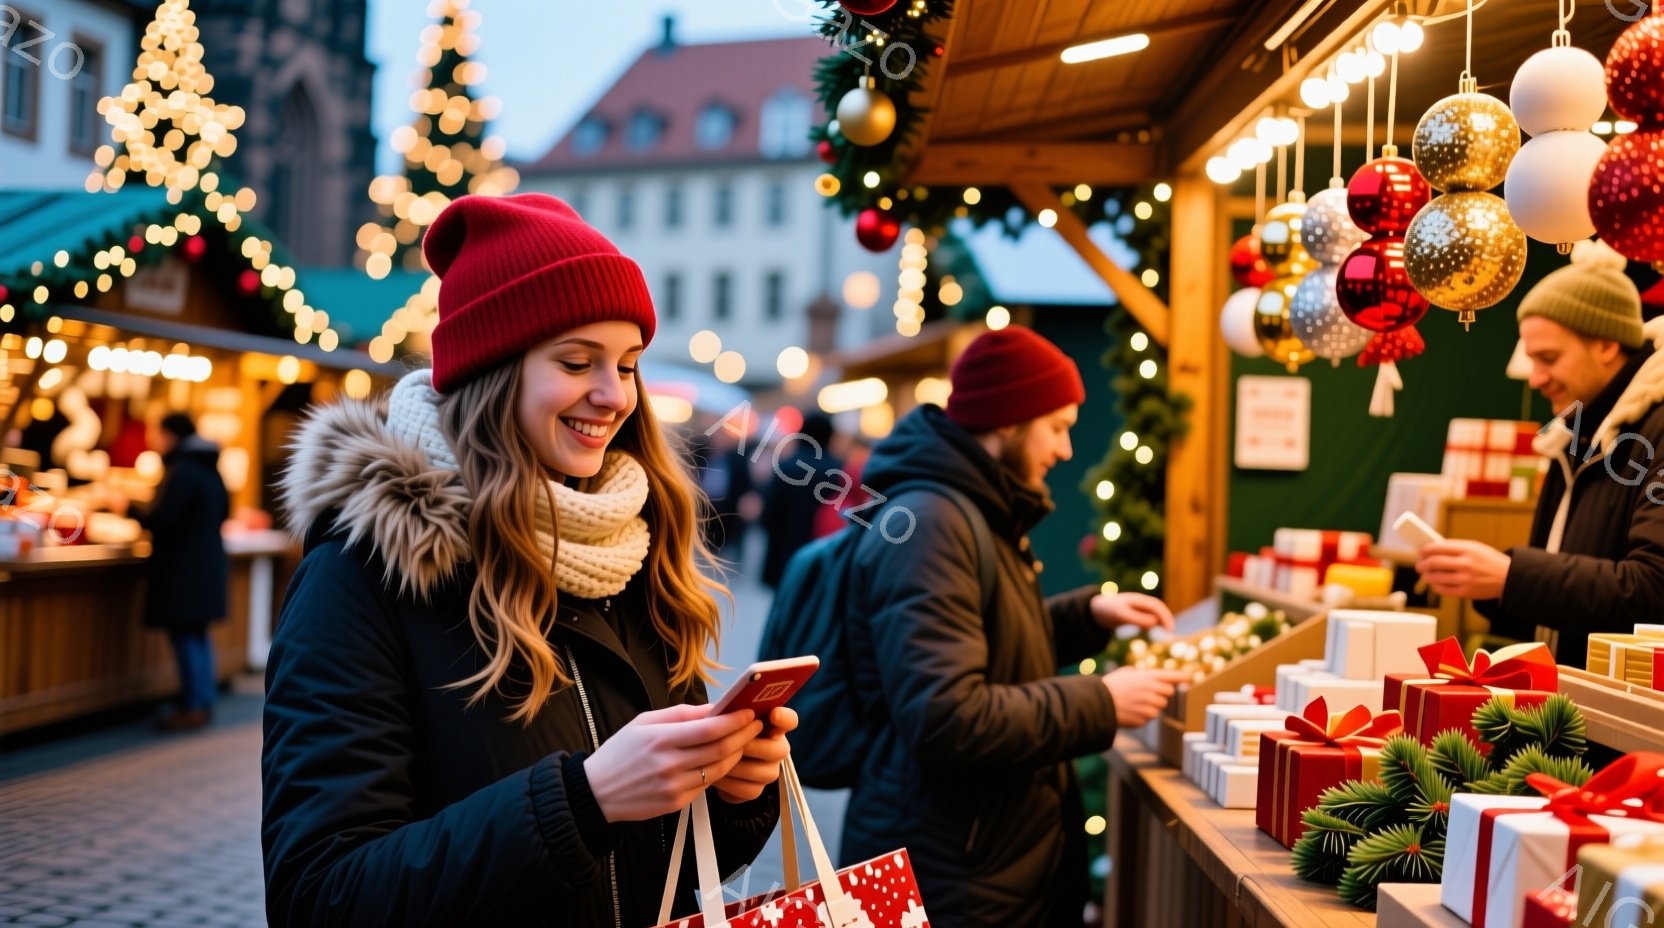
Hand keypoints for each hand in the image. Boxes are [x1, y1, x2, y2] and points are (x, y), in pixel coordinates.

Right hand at [583, 704, 760, 822]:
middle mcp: (669, 764)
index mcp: (660, 738)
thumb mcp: (644, 722)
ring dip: (737, 754)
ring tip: (744, 742)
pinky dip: (718, 772)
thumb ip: (681, 714)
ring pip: (719, 769)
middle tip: (756, 725)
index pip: (710, 728)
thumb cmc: (620, 752)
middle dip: (744, 735)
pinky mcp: (675, 802)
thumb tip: (714, 708)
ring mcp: (673, 786)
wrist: (596, 792)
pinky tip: (723, 761)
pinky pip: (706, 785)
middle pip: (720, 749)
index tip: (749, 711)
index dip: (735, 720)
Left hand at [711, 707, 797, 803]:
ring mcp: (769, 771)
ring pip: (763, 773)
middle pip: (779, 750)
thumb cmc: (720, 733)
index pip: (789, 719)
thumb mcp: (724, 719)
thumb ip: (731, 713)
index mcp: (772, 726)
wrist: (709, 761)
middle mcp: (777, 748)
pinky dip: (730, 785)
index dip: (784, 717)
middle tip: (731, 743)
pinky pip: (749, 790)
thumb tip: (725, 712)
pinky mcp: (756, 789)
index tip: (773, 714)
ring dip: (737, 767)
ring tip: (717, 761)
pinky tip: (716, 777)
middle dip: (753, 747)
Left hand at [1091, 592, 1174, 631]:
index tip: (1169, 629)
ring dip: (1163, 622)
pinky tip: (1158, 632)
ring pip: (1156, 614)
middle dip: (1167, 619)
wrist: (1097, 609)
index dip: (1165, 617)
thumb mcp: (1122, 616)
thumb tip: (1155, 623)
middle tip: (1171, 633)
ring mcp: (1140, 608)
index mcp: (1138, 600)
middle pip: (1159, 609)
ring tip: (1167, 634)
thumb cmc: (1109, 611)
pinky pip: (1150, 618)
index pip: (1157, 606)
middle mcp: (1142, 603)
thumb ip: (1137, 619)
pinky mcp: (1137, 614)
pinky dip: (1156, 624)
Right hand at [1102, 668, 1190, 727]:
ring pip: (1160, 707)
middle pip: (1169, 693)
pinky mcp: (1144, 719)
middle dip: (1161, 693)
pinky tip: (1131, 711)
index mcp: (1148, 677)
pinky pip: (1149, 717)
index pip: (1172, 676)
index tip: (1189, 677)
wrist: (1098, 702)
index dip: (1182, 677)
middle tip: (1147, 692)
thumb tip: (1158, 678)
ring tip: (1135, 702)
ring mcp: (1148, 706)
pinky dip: (1142, 715)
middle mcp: (1151, 691)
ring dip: (1151, 705)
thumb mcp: (1127, 672)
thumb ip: (1145, 674)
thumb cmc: (1112, 685)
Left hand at [1415, 539, 1510, 600]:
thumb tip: (1431, 549)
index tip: (1420, 552)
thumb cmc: (1488, 560)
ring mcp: (1465, 579)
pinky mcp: (1466, 592)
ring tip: (1426, 574)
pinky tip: (1436, 583)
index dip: (1425, 550)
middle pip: (1434, 562)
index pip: (1437, 547)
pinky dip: (1435, 586)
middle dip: (1422, 564)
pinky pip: (1442, 589)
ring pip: (1435, 577)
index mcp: (1467, 549)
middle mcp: (1466, 564)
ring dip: (1427, 575)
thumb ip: (1455, 548)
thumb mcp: (1475, 547)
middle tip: (1419, 565)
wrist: (1508, 577)